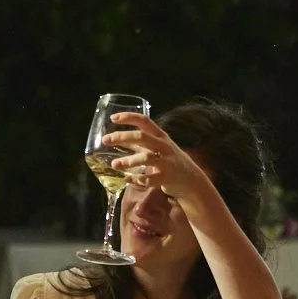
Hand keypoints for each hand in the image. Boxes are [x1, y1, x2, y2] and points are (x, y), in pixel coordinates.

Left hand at [101, 113, 215, 216]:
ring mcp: (166, 162)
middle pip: (142, 137)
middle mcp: (164, 146)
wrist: (191, 180)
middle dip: (123, 137)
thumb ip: (138, 144)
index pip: (144, 121)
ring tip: (114, 164)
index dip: (128, 117)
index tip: (113, 118)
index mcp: (161, 136)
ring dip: (128, 161)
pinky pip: (148, 179)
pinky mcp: (166, 178)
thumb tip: (116, 138)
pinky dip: (136, 179)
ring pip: (146, 159)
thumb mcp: (156, 148)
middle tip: (106, 140)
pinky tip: (126, 179)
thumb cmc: (169, 160)